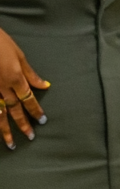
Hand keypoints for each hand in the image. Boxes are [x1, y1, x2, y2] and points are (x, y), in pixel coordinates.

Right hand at [0, 27, 48, 149]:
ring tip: (11, 144)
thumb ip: (31, 73)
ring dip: (4, 130)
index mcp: (15, 78)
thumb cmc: (1, 44)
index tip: (42, 121)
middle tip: (30, 138)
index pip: (28, 99)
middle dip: (22, 124)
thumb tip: (45, 85)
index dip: (35, 110)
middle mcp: (2, 88)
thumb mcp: (19, 56)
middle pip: (14, 110)